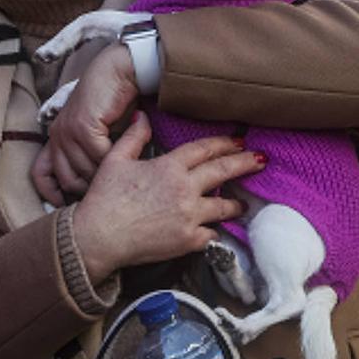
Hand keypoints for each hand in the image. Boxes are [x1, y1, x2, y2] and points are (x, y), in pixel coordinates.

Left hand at [33, 44, 139, 204]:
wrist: (120, 70)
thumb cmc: (114, 102)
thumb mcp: (98, 132)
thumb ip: (91, 154)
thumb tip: (98, 186)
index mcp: (56, 138)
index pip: (41, 175)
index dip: (51, 194)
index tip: (70, 205)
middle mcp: (57, 136)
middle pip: (68, 180)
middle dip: (91, 189)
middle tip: (113, 189)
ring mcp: (68, 131)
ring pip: (86, 172)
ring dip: (108, 174)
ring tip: (126, 170)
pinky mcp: (83, 126)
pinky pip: (100, 158)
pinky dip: (116, 160)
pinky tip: (130, 153)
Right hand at [71, 112, 264, 283]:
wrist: (98, 237)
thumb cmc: (104, 199)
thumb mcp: (115, 160)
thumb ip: (134, 137)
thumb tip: (143, 117)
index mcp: (169, 167)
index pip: (204, 149)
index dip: (224, 143)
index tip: (239, 141)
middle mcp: (184, 189)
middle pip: (223, 172)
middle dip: (245, 164)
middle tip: (260, 160)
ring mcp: (189, 216)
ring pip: (223, 206)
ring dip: (236, 203)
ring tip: (244, 204)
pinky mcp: (188, 241)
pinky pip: (211, 234)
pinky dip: (214, 232)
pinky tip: (218, 230)